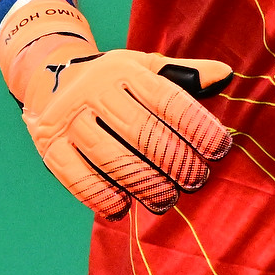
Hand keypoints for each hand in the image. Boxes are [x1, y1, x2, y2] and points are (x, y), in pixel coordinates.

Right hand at [0, 0, 233, 217]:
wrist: (47, 77)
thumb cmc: (112, 79)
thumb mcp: (144, 67)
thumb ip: (184, 74)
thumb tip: (227, 74)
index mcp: (124, 69)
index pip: (167, 99)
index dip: (196, 125)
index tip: (220, 149)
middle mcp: (93, 90)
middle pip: (140, 130)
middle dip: (173, 158)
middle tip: (196, 179)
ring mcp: (67, 118)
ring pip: (110, 155)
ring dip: (142, 182)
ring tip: (166, 199)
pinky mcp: (49, 146)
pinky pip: (75, 176)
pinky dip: (100, 194)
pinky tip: (122, 207)